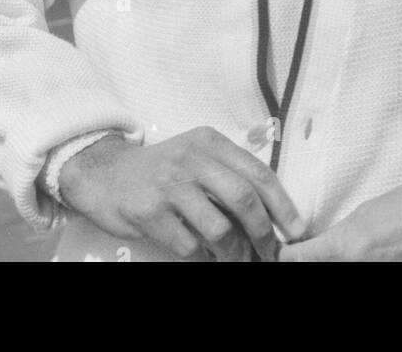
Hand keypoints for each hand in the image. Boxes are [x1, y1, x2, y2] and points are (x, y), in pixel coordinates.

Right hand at [58, 126, 306, 262]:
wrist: (105, 175)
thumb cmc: (161, 170)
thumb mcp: (195, 158)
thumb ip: (228, 176)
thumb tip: (270, 217)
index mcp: (209, 142)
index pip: (258, 172)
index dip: (283, 205)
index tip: (297, 230)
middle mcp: (192, 158)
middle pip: (244, 199)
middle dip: (264, 233)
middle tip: (269, 254)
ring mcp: (169, 185)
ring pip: (220, 229)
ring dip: (236, 254)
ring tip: (237, 260)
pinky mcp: (149, 212)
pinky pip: (190, 246)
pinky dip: (205, 259)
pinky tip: (207, 259)